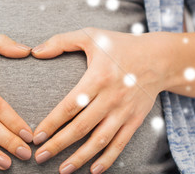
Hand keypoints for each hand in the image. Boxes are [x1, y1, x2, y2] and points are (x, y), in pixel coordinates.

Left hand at [30, 27, 167, 173]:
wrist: (159, 57)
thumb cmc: (120, 45)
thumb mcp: (91, 35)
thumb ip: (61, 41)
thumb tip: (35, 51)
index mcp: (97, 78)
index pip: (69, 106)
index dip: (52, 123)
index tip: (37, 136)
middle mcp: (111, 98)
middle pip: (81, 128)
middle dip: (59, 145)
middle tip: (40, 156)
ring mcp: (124, 111)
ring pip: (99, 140)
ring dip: (80, 157)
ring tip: (62, 170)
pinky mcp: (135, 120)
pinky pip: (120, 144)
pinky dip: (107, 159)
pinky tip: (93, 170)